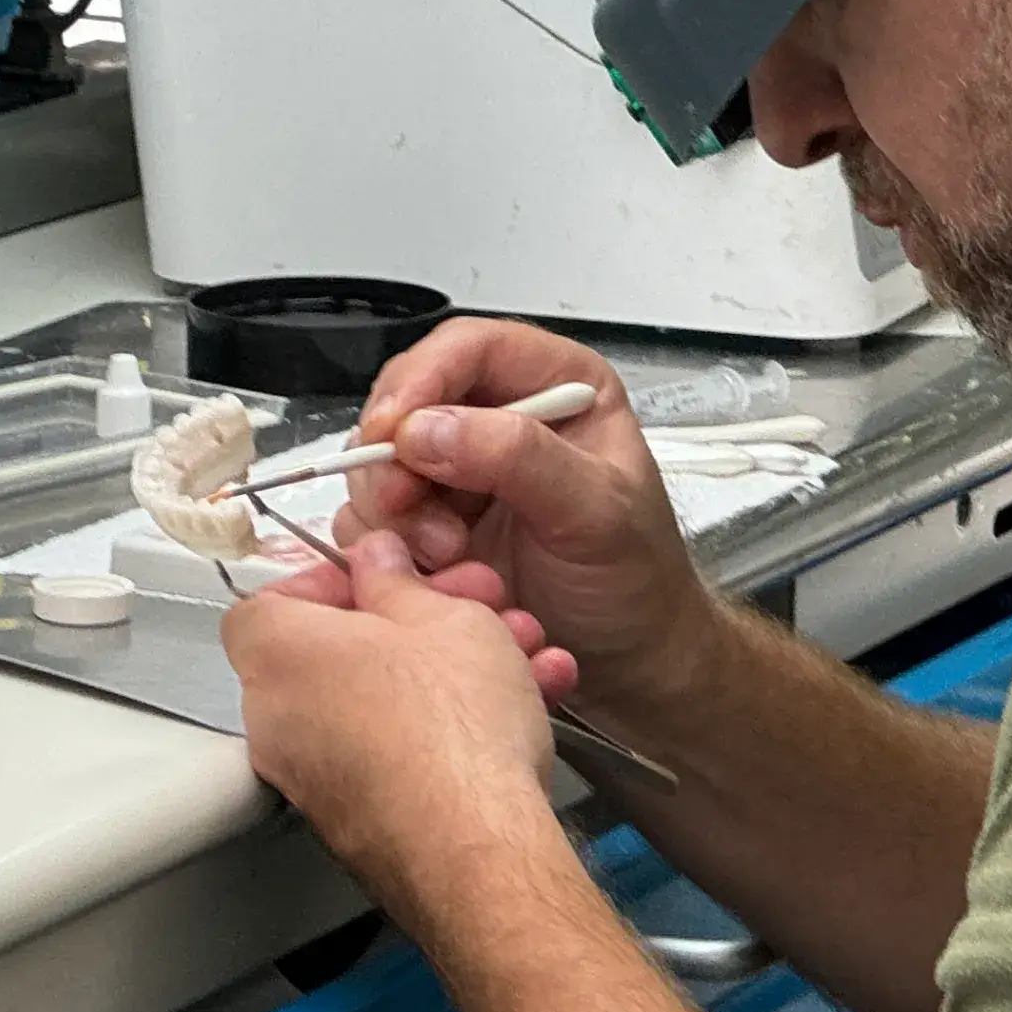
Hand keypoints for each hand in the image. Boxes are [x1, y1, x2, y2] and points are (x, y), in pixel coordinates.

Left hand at [225, 529, 561, 890]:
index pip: (270, 599)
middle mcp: (278, 722)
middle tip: (469, 613)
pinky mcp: (357, 824)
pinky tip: (518, 720)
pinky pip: (398, 758)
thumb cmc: (449, 733)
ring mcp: (314, 780)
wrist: (477, 852)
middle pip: (336, 654)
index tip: (386, 576)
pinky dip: (448, 735)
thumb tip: (376, 563)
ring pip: (380, 707)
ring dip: (448, 678)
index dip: (332, 581)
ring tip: (517, 661)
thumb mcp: (441, 616)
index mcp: (277, 655)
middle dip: (413, 628)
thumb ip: (399, 580)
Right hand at [336, 320, 724, 719]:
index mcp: (556, 386)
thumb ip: (520, 459)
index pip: (470, 348)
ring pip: (380, 458)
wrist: (631, 663)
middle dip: (394, 453)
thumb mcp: (597, 513)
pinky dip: (389, 545)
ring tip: (446, 556)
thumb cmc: (636, 582)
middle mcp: (501, 417)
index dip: (422, 378)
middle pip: (410, 399)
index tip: (392, 429)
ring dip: (395, 509)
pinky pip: (375, 516)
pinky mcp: (431, 523)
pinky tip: (437, 573)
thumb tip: (428, 429)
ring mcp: (460, 471)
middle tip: (401, 503)